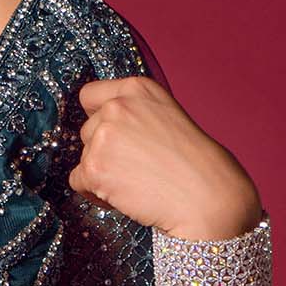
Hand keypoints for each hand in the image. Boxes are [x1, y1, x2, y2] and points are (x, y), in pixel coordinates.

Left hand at [69, 74, 262, 241]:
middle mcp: (117, 106)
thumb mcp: (167, 116)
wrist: (207, 196)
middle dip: (105, 151)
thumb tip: (102, 125)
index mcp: (137, 88)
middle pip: (86, 131)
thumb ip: (134, 113)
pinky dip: (96, 194)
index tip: (118, 137)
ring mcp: (103, 137)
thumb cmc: (196, 164)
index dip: (99, 118)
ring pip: (83, 157)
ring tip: (137, 183)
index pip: (90, 96)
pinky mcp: (94, 168)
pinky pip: (78, 182)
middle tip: (138, 168)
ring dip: (102, 174)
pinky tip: (126, 196)